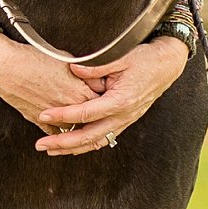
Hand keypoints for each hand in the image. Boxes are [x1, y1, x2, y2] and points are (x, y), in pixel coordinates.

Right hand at [0, 34, 98, 132]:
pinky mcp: (39, 122)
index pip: (102, 101)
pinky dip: (61, 131)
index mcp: (79, 92)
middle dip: (96, 113)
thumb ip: (83, 71)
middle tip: (99, 108)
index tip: (106, 93)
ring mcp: (53, 118)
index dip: (105, 97)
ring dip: (80, 125)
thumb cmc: (31, 59)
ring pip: (75, 129)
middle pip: (91, 118)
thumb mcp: (64, 59)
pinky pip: (56, 132)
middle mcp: (69, 109)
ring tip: (83, 118)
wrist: (4, 67)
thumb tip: (93, 75)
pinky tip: (64, 125)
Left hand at [34, 38, 189, 156]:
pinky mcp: (124, 121)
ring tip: (51, 150)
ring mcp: (125, 121)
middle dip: (63, 143)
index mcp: (120, 101)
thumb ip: (96, 66)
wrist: (167, 65)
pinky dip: (86, 144)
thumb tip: (73, 69)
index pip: (87, 113)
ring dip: (72, 148)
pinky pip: (103, 138)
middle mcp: (123, 115)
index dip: (64, 115)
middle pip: (89, 136)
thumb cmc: (145, 60)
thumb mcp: (121, 58)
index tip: (44, 115)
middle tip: (40, 145)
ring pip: (96, 142)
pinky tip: (71, 146)